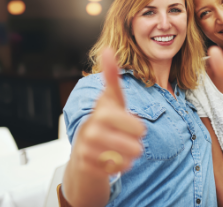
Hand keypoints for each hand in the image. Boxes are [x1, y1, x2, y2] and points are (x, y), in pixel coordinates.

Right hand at [71, 48, 145, 177]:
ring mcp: (87, 151)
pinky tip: (111, 159)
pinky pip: (117, 171)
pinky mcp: (86, 167)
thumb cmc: (104, 120)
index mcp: (102, 113)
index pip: (137, 128)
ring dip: (128, 156)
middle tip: (127, 139)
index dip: (138, 128)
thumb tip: (108, 50)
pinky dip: (119, 167)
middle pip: (135, 147)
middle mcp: (91, 132)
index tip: (134, 126)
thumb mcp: (112, 98)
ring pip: (127, 161)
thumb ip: (112, 77)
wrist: (84, 147)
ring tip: (120, 148)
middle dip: (135, 144)